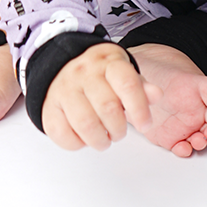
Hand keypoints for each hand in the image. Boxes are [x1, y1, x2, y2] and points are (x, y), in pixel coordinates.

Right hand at [42, 43, 162, 150]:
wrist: (61, 64)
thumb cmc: (98, 73)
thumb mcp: (122, 72)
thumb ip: (140, 86)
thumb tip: (156, 95)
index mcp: (108, 62)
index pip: (128, 85)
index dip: (140, 109)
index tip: (145, 124)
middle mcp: (84, 73)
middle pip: (108, 108)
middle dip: (119, 128)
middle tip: (119, 132)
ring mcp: (64, 89)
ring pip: (85, 124)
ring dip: (100, 140)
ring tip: (105, 138)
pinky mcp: (49, 108)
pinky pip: (63, 135)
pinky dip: (78, 144)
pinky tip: (85, 138)